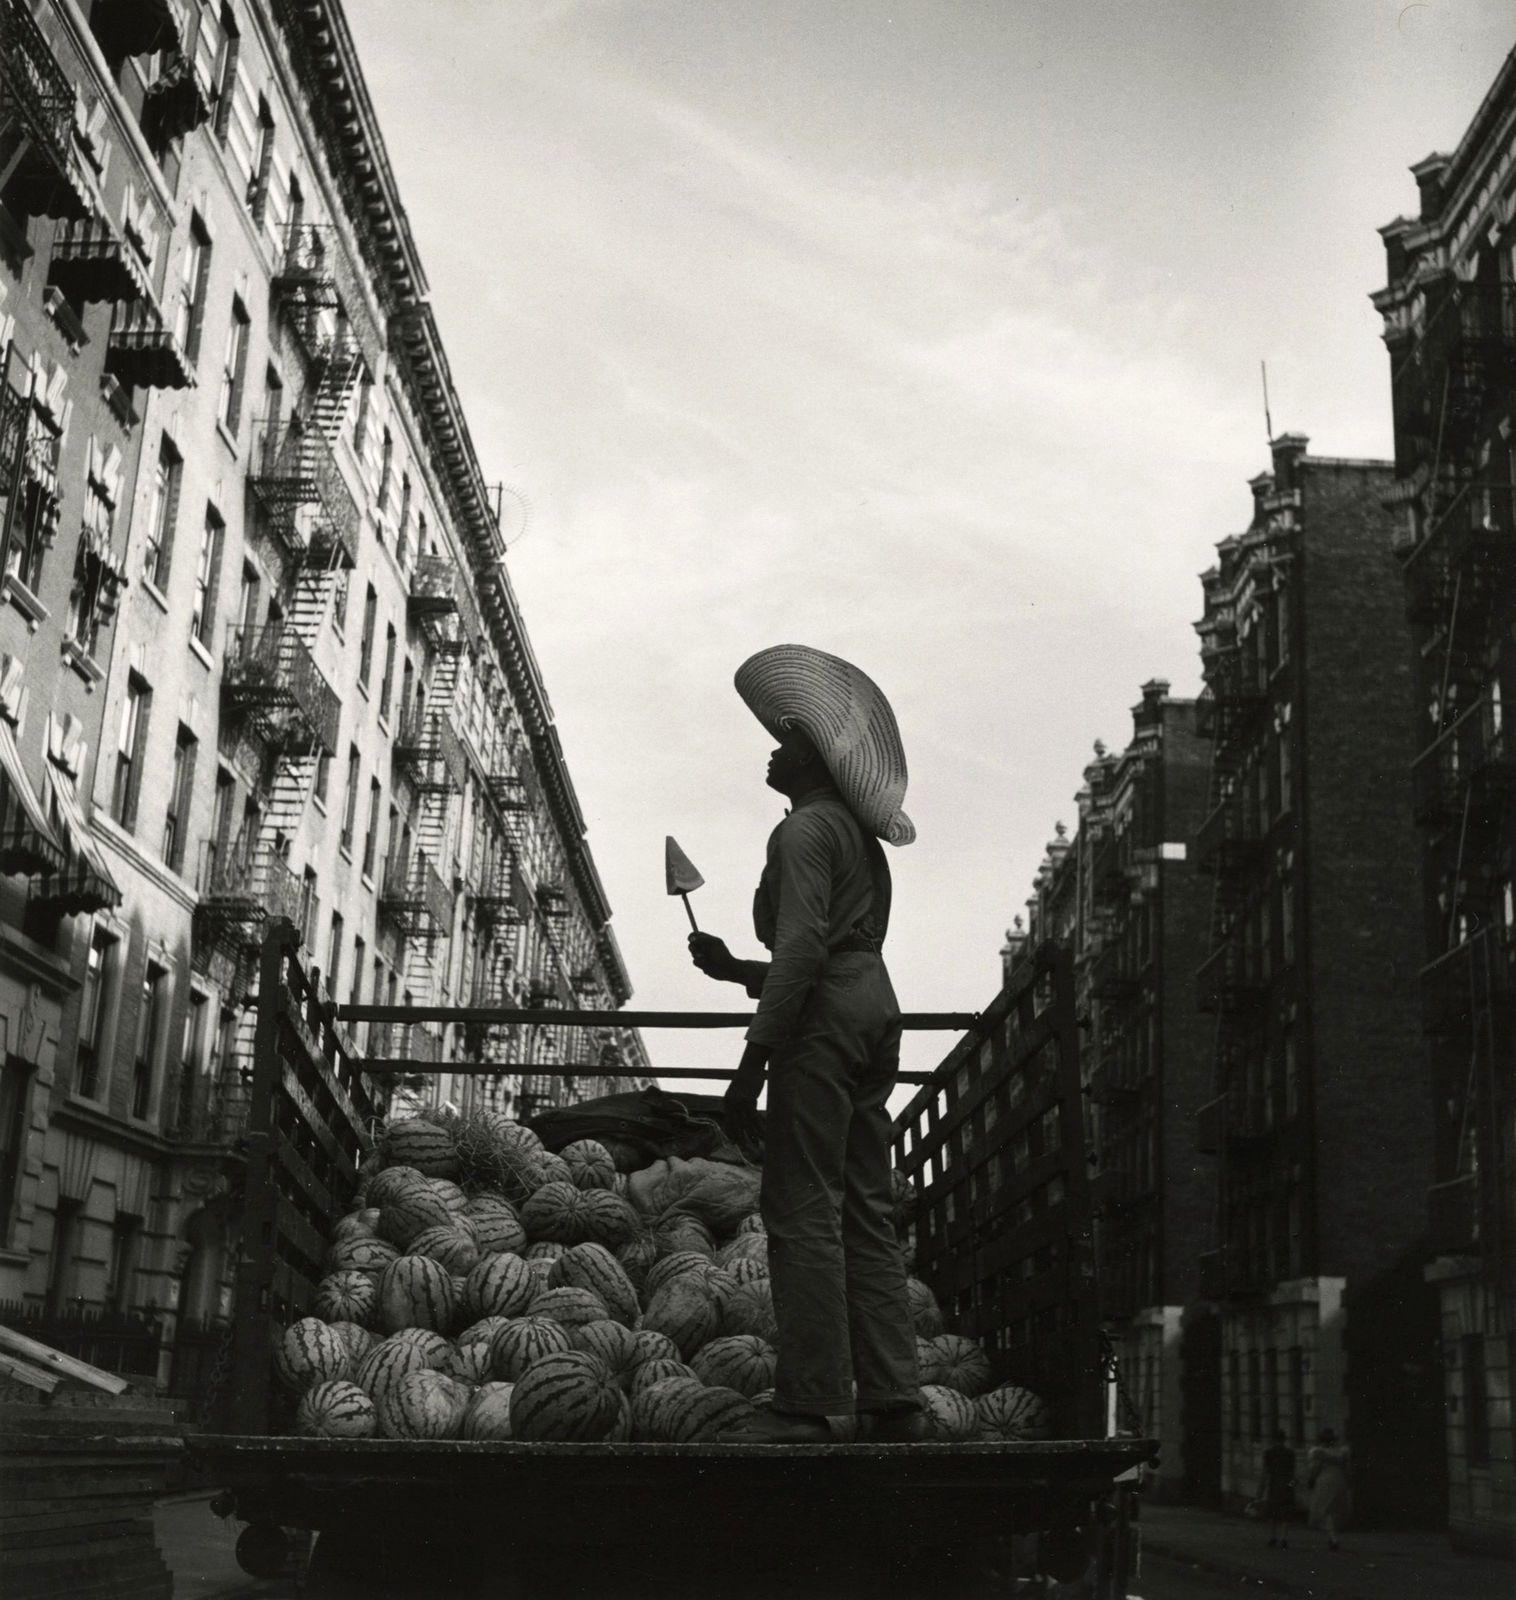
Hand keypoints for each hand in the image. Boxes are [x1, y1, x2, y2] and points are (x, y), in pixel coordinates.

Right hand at [688, 932, 740, 981]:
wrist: (727, 969)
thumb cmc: (722, 955)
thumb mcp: (714, 944)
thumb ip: (703, 939)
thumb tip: (692, 939)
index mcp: (708, 940)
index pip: (697, 935)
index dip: (692, 936)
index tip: (690, 939)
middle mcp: (704, 947)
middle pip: (692, 944)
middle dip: (692, 947)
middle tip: (693, 949)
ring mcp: (702, 956)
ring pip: (693, 954)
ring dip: (697, 956)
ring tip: (705, 959)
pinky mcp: (701, 964)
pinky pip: (694, 962)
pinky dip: (699, 963)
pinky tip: (707, 965)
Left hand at [722, 1042, 767, 1161]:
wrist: (750, 1066)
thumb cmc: (747, 1078)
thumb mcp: (739, 1091)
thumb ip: (738, 1102)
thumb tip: (743, 1112)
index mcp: (727, 1102)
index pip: (728, 1121)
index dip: (731, 1132)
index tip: (735, 1142)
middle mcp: (731, 1104)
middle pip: (736, 1125)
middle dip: (741, 1137)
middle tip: (748, 1147)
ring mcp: (739, 1103)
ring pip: (747, 1124)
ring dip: (754, 1134)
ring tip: (760, 1142)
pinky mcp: (748, 1101)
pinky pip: (754, 1118)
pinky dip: (760, 1126)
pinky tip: (764, 1132)